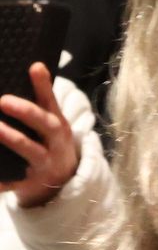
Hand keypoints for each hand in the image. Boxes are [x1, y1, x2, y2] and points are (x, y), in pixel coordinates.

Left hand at [0, 63, 78, 208]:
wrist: (60, 183)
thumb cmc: (49, 143)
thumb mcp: (51, 120)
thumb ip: (44, 96)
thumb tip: (36, 65)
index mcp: (59, 126)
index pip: (53, 102)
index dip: (44, 86)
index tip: (33, 68)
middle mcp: (55, 144)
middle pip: (47, 126)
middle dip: (27, 113)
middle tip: (3, 101)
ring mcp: (43, 165)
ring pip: (30, 151)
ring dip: (12, 139)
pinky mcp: (28, 184)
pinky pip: (13, 182)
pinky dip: (1, 181)